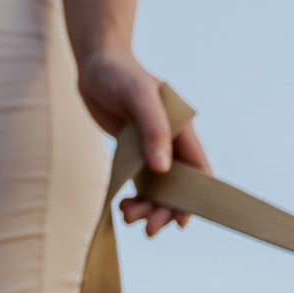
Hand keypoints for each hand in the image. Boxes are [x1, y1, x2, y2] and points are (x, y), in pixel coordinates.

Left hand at [72, 46, 213, 239]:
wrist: (95, 63)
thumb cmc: (119, 73)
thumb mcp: (139, 97)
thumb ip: (154, 130)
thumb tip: (162, 168)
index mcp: (182, 128)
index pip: (198, 169)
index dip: (194, 197)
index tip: (181, 220)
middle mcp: (171, 140)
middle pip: (178, 185)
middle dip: (165, 209)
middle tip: (148, 229)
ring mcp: (153, 147)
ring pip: (158, 187)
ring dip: (148, 206)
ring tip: (127, 216)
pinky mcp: (134, 150)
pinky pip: (141, 181)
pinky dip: (135, 197)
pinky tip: (122, 205)